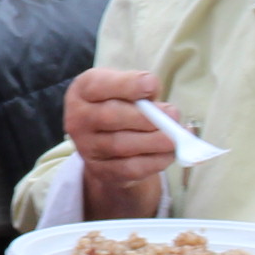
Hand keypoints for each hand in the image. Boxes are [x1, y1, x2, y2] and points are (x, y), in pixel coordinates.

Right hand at [61, 67, 183, 216]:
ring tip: (176, 137)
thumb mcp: (126, 89)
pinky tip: (170, 153)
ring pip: (121, 145)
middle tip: (173, 115)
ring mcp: (86, 147)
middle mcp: (78, 119)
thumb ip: (142, 91)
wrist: (105, 141)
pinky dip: (155, 161)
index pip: (100, 85)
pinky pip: (130, 168)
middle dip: (146, 117)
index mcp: (82, 91)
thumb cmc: (120, 106)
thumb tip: (165, 111)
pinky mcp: (101, 170)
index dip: (127, 85)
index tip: (152, 85)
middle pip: (110, 116)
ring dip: (154, 141)